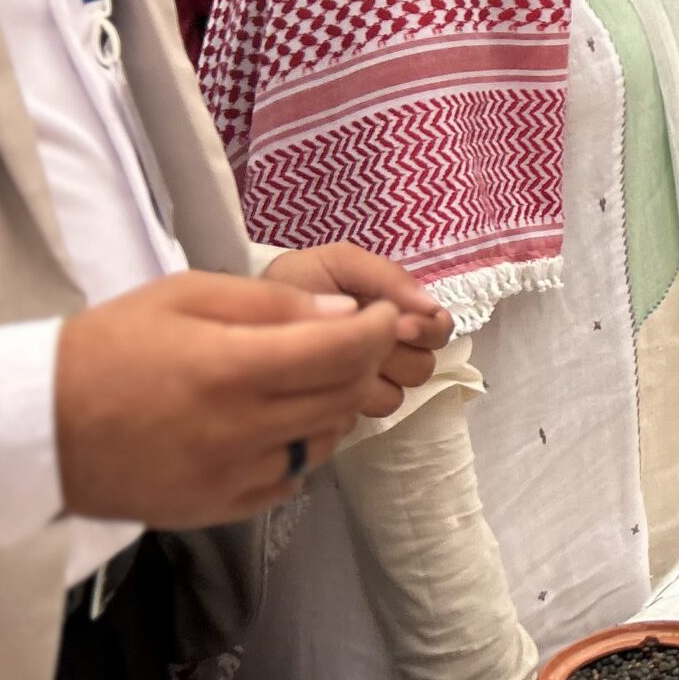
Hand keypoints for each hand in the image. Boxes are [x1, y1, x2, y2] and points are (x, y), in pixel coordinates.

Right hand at [55, 271, 404, 526]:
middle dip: (364, 364)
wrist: (38, 425)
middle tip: (352, 343)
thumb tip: (345, 315)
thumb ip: (272, 303)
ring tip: (311, 383)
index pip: (344, 351)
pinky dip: (299, 451)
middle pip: (344, 397)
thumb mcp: (186, 295)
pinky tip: (278, 426)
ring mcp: (228, 476)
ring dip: (336, 409)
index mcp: (233, 368)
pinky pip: (288, 482)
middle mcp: (239, 428)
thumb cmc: (109, 347)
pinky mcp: (214, 508)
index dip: (380, 329)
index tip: (383, 315)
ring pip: (324, 442)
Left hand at [263, 244, 454, 416]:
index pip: (440, 331)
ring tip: (335, 361)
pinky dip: (340, 402)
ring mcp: (363, 386)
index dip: (425, 330)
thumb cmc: (294, 282)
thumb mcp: (339, 262)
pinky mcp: (337, 415)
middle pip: (423, 369)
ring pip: (394, 398)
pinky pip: (356, 417)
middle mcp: (387, 352)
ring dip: (368, 380)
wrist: (238, 315)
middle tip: (364, 343)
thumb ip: (387, 275)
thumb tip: (429, 305)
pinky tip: (318, 385)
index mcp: (395, 314)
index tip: (398, 325)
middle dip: (396, 356)